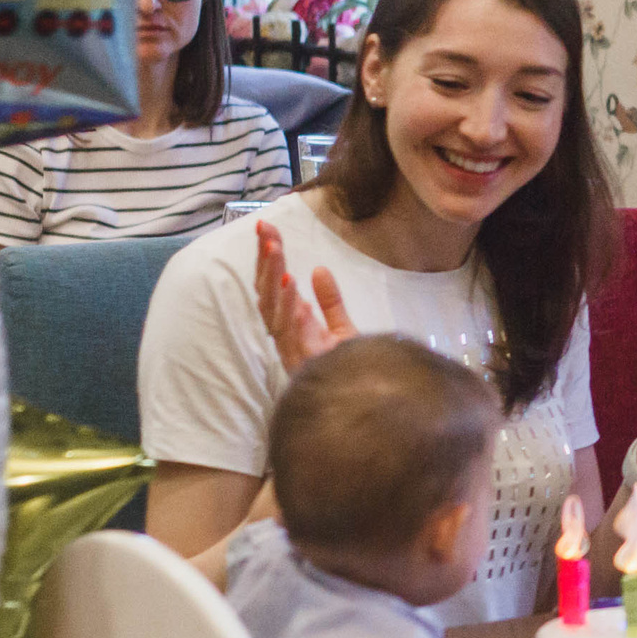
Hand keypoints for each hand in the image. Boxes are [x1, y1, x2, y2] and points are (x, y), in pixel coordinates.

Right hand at [254, 220, 356, 373]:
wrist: (370, 407)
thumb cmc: (353, 371)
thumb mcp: (342, 331)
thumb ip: (330, 302)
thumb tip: (318, 270)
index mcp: (291, 331)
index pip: (272, 290)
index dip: (267, 261)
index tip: (266, 230)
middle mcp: (288, 343)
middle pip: (268, 299)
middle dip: (266, 265)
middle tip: (266, 232)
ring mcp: (297, 356)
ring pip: (277, 317)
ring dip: (276, 285)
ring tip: (277, 253)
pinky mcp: (311, 369)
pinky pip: (298, 341)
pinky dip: (294, 317)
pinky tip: (293, 293)